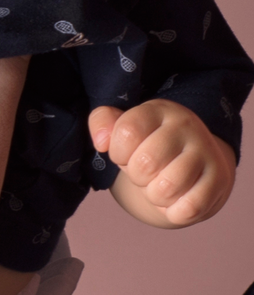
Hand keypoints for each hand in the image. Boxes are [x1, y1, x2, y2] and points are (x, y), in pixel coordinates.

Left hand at [89, 100, 235, 226]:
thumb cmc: (148, 146)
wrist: (195, 164)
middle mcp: (185, 126)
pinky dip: (174, 211)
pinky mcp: (219, 180)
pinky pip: (188, 208)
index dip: (118, 152)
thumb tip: (101, 142)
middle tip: (144, 172)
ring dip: (154, 195)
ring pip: (166, 188)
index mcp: (157, 110)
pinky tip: (176, 199)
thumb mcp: (122, 128)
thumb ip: (102, 123)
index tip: (125, 154)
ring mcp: (206, 152)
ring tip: (159, 185)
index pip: (126, 133)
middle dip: (136, 176)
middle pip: (145, 164)